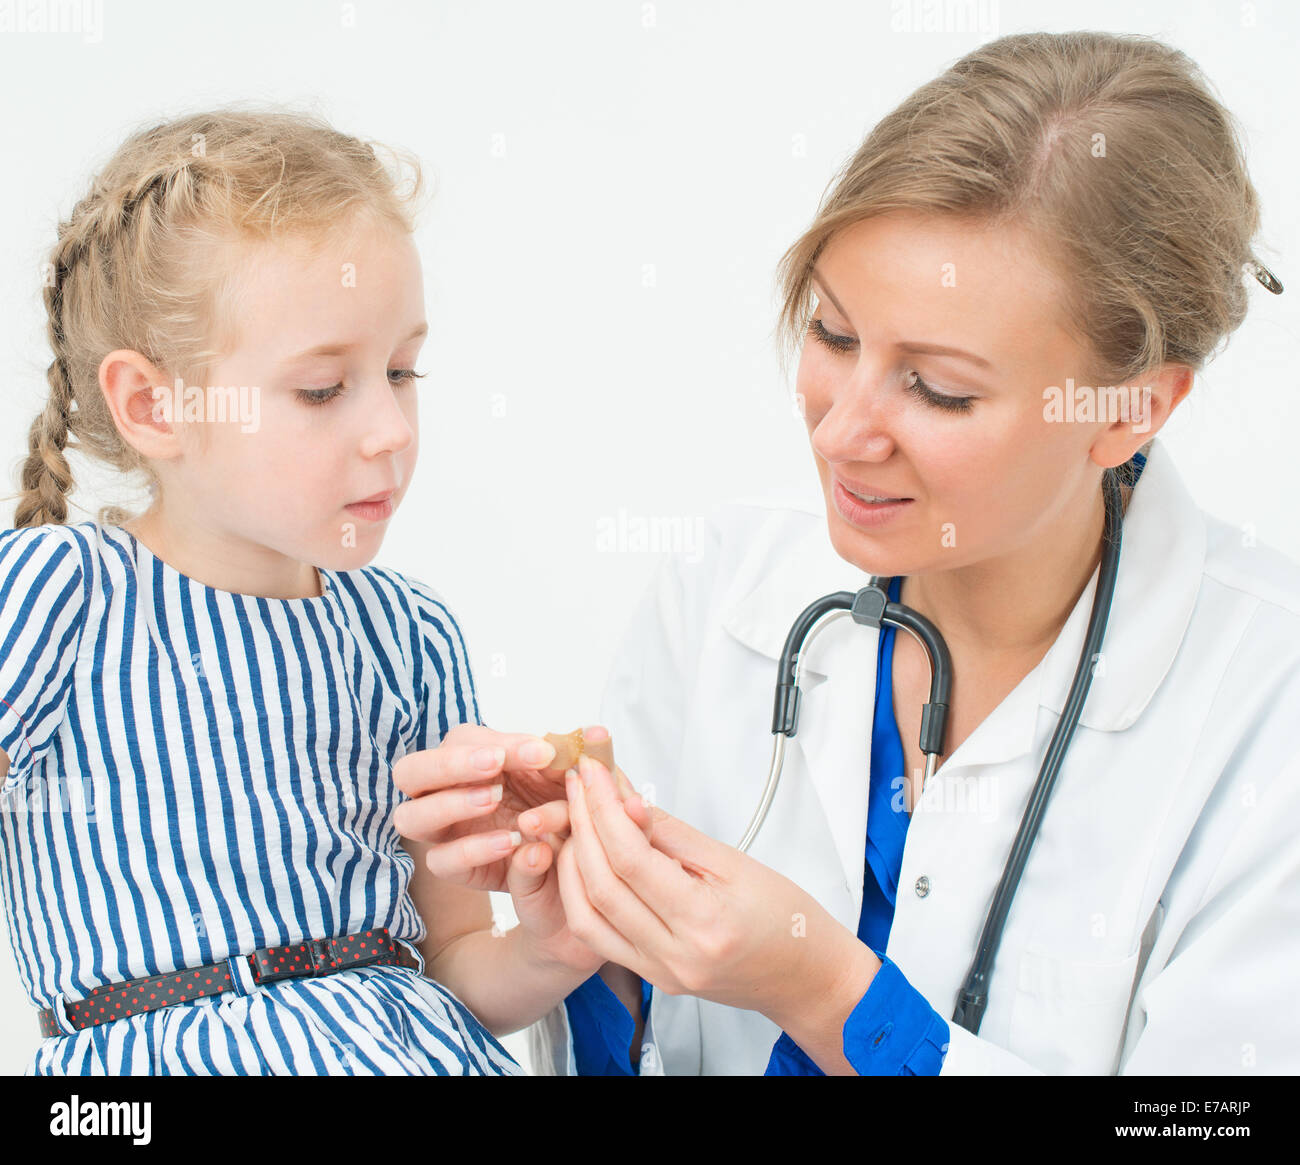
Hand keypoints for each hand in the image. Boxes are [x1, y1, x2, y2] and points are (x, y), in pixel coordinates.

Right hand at [392, 723, 646, 975]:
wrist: (569, 856)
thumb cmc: (560, 800)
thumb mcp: (572, 777)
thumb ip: (581, 757)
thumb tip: (596, 731)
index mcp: (468, 757)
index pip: (459, 740)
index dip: (496, 741)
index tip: (540, 752)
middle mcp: (443, 790)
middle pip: (410, 771)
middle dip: (450, 765)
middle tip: (494, 764)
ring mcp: (442, 830)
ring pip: (411, 817)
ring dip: (450, 805)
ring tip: (495, 799)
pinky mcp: (453, 867)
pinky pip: (442, 861)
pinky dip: (474, 848)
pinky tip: (510, 841)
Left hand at [556, 753, 879, 1032]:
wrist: (806, 977)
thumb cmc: (787, 919)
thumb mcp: (737, 864)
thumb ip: (674, 835)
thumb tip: (629, 801)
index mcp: (704, 922)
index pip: (632, 859)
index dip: (606, 809)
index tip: (596, 773)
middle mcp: (676, 955)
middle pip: (603, 884)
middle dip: (584, 825)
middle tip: (579, 784)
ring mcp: (660, 972)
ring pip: (589, 915)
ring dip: (574, 862)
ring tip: (576, 817)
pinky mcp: (652, 977)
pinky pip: (599, 937)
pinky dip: (583, 895)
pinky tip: (584, 862)